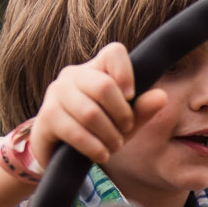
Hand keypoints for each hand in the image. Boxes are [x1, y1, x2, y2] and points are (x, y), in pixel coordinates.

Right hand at [29, 43, 169, 167]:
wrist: (61, 153)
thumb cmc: (98, 130)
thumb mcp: (125, 121)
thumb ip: (142, 109)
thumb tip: (161, 97)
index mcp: (95, 68)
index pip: (114, 52)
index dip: (127, 74)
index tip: (132, 97)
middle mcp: (72, 75)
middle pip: (104, 86)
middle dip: (121, 114)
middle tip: (126, 129)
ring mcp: (56, 94)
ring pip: (90, 113)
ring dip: (109, 135)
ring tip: (115, 145)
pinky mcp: (46, 117)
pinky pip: (74, 131)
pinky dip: (94, 146)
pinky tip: (102, 154)